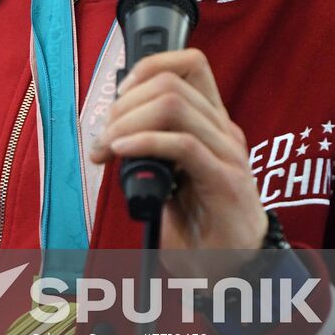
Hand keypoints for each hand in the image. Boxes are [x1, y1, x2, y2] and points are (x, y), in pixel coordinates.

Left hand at [89, 49, 266, 272]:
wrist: (231, 271)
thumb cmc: (199, 223)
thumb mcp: (172, 174)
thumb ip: (154, 145)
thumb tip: (113, 126)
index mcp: (213, 123)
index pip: (190, 64)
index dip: (149, 67)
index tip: (120, 95)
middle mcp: (224, 131)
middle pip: (171, 84)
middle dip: (124, 104)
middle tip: (103, 136)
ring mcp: (228, 155)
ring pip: (174, 106)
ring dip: (127, 122)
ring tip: (107, 148)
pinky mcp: (225, 183)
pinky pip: (183, 146)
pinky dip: (144, 142)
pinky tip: (122, 154)